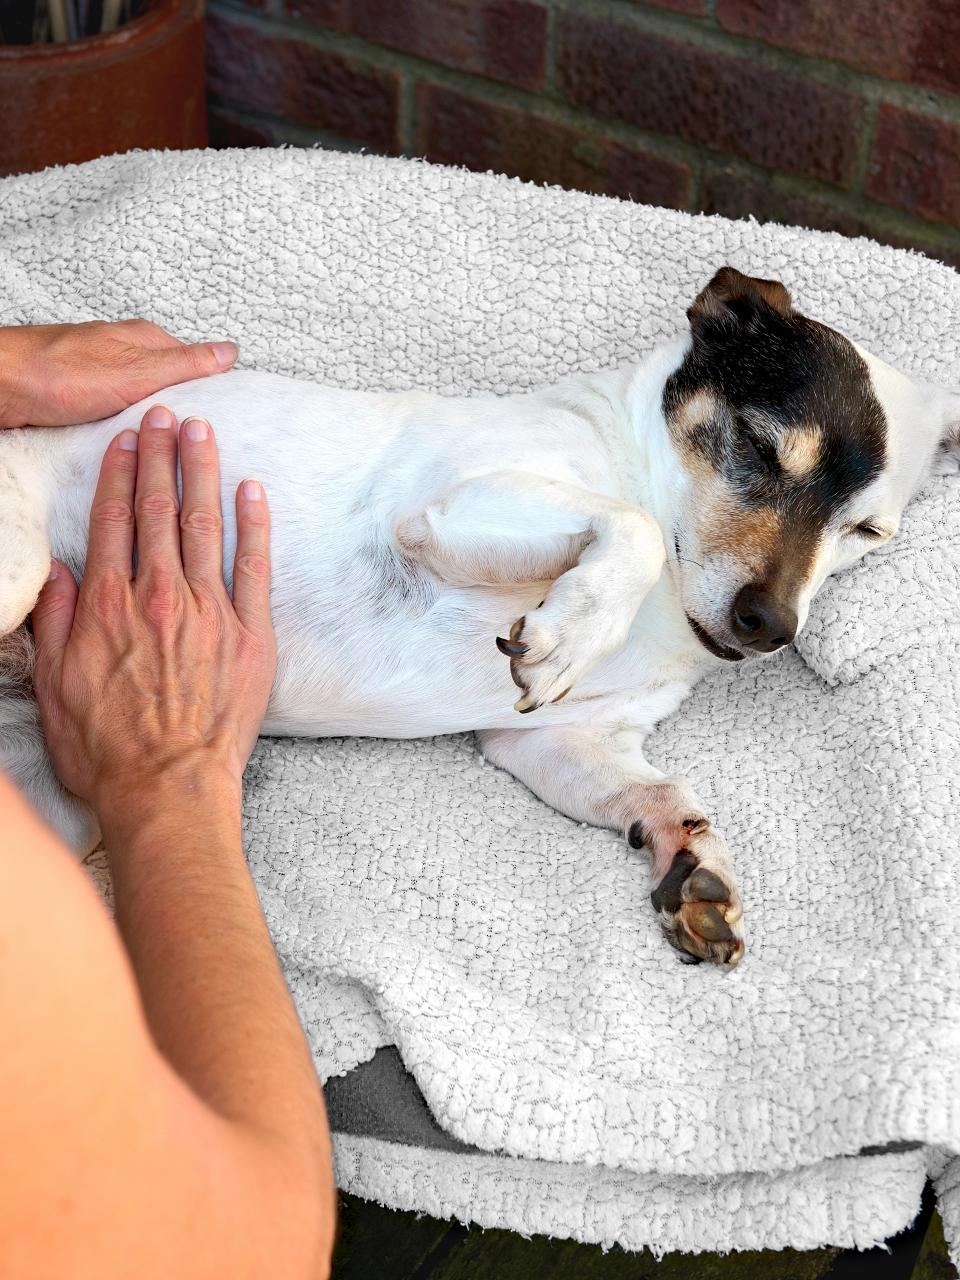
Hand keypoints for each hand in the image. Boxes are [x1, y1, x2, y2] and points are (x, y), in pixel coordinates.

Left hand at [0, 320, 236, 428]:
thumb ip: (186, 363)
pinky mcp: (81, 398)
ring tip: (159, 449)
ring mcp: (102, 376)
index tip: (218, 424)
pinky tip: (125, 446)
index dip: (211, 395)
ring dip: (151, 427)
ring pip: (143, 406)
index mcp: (145, 340)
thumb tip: (230, 352)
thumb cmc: (58, 375)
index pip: (197, 366)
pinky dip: (124, 432)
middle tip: (190, 443)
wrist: (1, 387)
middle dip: (180, 414)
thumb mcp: (138, 370)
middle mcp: (124, 354)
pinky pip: (116, 418)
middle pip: (170, 388)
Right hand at [30, 404, 275, 822]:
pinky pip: (255, 568)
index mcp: (109, 605)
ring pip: (205, 526)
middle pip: (158, 511)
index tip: (127, 439)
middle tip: (165, 415)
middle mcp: (160, 596)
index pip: (113, 521)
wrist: (169, 787)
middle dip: (160, 456)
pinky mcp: (250, 635)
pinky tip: (253, 491)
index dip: (119, 473)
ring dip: (202, 473)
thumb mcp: (54, 685)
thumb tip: (60, 572)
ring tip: (203, 432)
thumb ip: (56, 622)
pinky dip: (254, 526)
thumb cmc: (107, 747)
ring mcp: (210, 612)